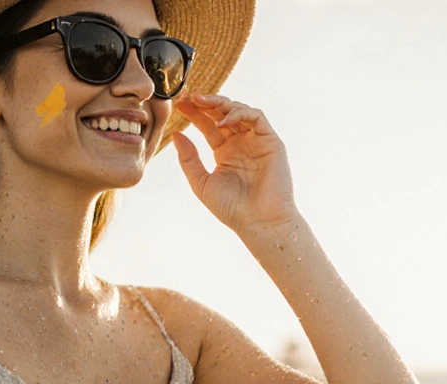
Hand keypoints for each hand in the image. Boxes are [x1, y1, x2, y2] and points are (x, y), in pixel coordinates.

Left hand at [171, 93, 298, 237]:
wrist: (258, 222)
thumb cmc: (231, 208)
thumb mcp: (201, 183)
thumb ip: (188, 159)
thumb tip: (175, 133)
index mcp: (224, 152)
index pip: (208, 124)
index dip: (194, 113)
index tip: (179, 104)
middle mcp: (241, 143)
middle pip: (222, 113)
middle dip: (206, 103)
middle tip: (189, 98)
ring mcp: (256, 140)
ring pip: (240, 110)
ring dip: (221, 103)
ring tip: (202, 104)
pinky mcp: (271, 141)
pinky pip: (257, 117)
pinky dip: (240, 113)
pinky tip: (223, 121)